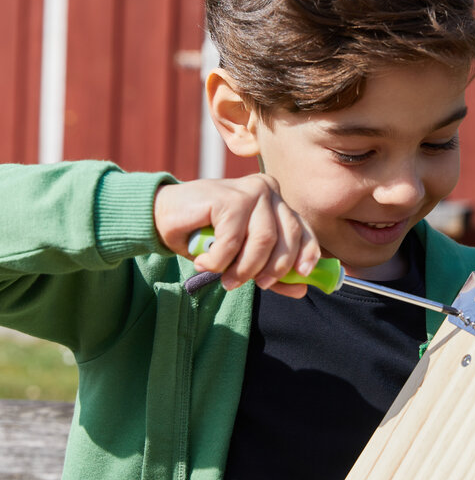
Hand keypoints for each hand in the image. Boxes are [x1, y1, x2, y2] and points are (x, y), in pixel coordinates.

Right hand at [154, 175, 319, 297]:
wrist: (163, 217)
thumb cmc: (205, 237)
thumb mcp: (242, 257)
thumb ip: (271, 270)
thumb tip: (302, 289)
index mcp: (275, 200)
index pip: (302, 228)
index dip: (307, 254)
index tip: (302, 275)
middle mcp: (266, 190)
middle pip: (287, 237)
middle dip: (272, 268)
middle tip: (255, 285)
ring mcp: (249, 191)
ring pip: (263, 241)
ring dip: (244, 268)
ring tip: (225, 279)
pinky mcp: (228, 198)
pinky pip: (233, 241)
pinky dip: (219, 261)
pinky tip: (204, 263)